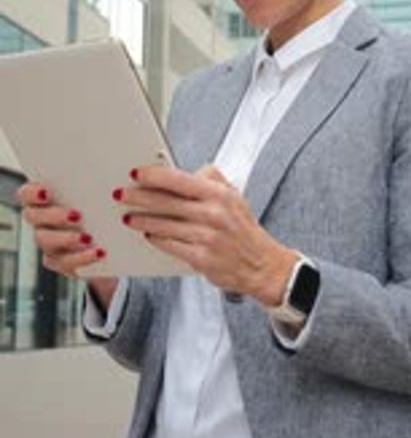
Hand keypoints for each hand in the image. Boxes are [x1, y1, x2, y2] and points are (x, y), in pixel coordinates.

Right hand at [17, 182, 116, 308]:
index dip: (32, 193)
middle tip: (76, 215)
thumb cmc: (103, 203)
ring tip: (88, 238)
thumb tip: (112, 167)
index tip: (47, 192)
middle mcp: (41, 220)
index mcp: (44, 197)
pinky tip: (99, 253)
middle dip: (53, 216)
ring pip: (46, 241)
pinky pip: (64, 262)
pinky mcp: (61, 261)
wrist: (115, 236)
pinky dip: (81, 259)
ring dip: (66, 239)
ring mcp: (48, 241)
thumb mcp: (100, 190)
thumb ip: (95, 179)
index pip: (26, 193)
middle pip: (33, 217)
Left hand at [114, 165, 297, 305]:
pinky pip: (169, 245)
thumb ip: (210, 179)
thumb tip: (185, 172)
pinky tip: (148, 234)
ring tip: (129, 217)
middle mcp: (212, 214)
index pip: (178, 180)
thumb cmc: (243, 229)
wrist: (262, 265)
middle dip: (138, 197)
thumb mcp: (234, 196)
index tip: (136, 173)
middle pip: (165, 202)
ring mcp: (205, 238)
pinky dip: (156, 239)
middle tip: (121, 194)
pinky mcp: (200, 258)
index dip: (154, 175)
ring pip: (163, 225)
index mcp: (219, 195)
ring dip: (142, 220)